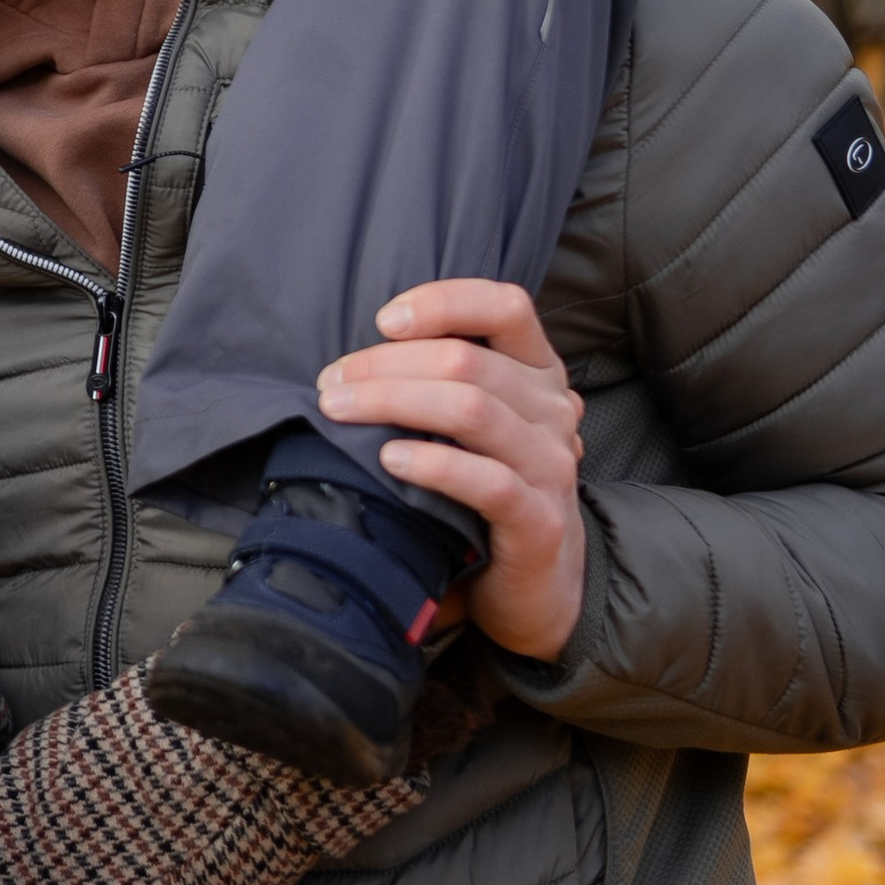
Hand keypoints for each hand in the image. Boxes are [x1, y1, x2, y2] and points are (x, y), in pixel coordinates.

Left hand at [317, 281, 588, 663]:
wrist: (535, 583)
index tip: (383, 321)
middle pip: (466, 361)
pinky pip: (485, 480)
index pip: (506, 306)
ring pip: (471, 410)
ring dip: (393, 403)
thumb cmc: (485, 491)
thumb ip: (441, 382)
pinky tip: (388, 460)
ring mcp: (552, 465)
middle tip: (331, 383)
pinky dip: (431, 464)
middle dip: (385, 365)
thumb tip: (356, 362)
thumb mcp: (474, 425)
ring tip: (341, 411)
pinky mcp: (540, 519)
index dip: (443, 302)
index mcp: (538, 373)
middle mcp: (552, 411)